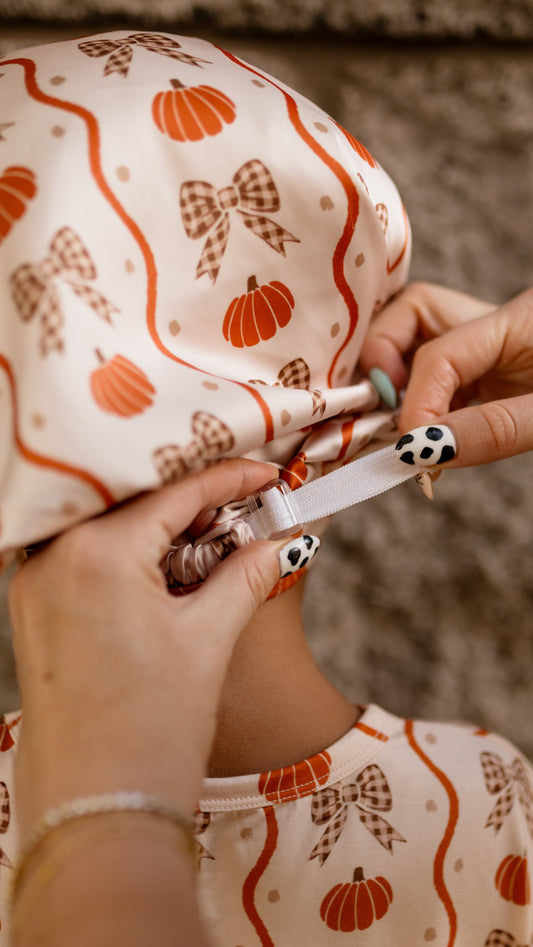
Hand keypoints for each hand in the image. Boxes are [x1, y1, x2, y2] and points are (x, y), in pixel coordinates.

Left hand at [9, 459, 281, 833]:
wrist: (97, 813)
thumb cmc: (151, 730)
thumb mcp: (207, 642)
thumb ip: (243, 576)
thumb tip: (275, 540)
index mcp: (96, 554)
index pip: (173, 493)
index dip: (227, 478)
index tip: (264, 474)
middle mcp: (52, 557)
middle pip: (131, 499)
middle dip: (188, 496)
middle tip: (239, 502)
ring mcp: (34, 583)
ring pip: (103, 524)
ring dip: (154, 522)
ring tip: (207, 531)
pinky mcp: (31, 610)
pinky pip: (81, 554)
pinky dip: (124, 548)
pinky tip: (162, 561)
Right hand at [360, 283, 532, 465]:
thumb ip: (491, 431)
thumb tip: (418, 449)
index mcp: (516, 321)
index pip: (437, 354)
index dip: (415, 404)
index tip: (413, 450)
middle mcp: (497, 322)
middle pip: (413, 312)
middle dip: (383, 358)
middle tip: (387, 411)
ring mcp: (493, 343)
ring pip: (419, 339)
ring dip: (399, 381)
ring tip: (404, 428)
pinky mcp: (494, 369)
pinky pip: (441, 374)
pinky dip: (423, 402)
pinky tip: (426, 435)